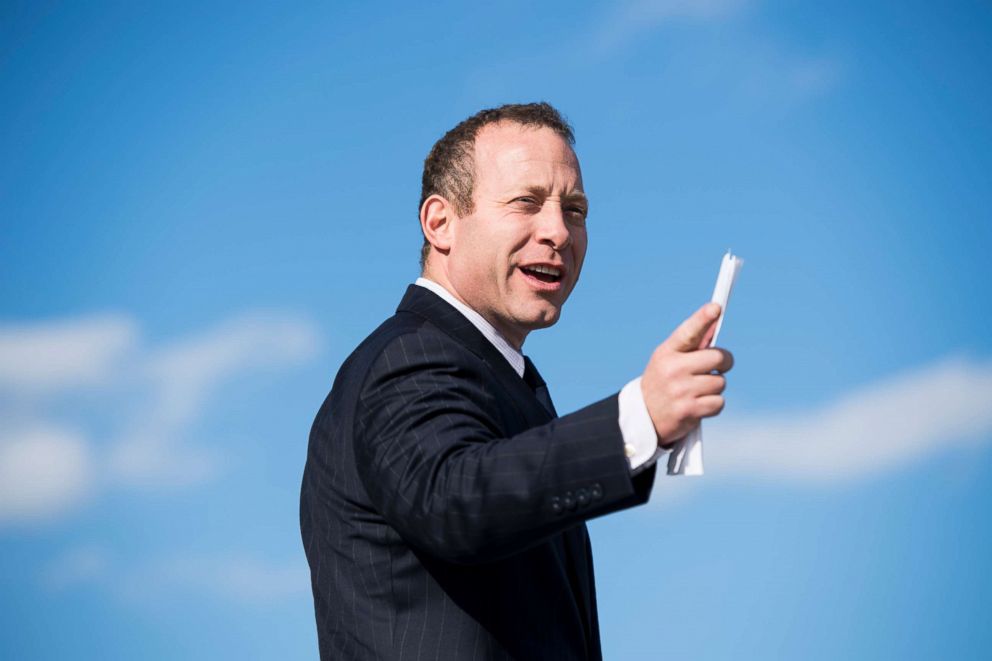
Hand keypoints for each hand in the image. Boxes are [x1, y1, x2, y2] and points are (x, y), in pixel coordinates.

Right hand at [640, 303, 734, 446]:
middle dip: (724, 362)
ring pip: (721, 382)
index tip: (715, 308)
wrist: (643, 418)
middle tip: (718, 366)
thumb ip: (691, 346)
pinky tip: (698, 405)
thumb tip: (714, 324)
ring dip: (715, 387)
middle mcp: (673, 369)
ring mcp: (681, 390)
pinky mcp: (689, 410)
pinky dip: (713, 405)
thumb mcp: (668, 360)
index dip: (703, 319)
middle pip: (718, 357)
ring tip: (697, 391)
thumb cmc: (662, 382)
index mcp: (667, 352)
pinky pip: (719, 402)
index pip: (688, 332)